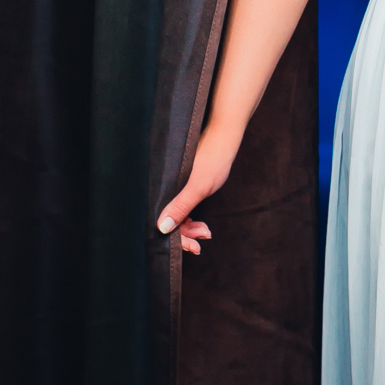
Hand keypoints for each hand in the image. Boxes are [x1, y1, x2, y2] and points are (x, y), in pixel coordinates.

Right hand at [155, 122, 237, 253]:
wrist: (223, 137)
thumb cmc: (212, 159)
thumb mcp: (198, 187)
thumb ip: (180, 207)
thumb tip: (161, 228)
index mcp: (165, 188)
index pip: (163, 221)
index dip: (177, 238)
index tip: (193, 247)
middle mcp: (167, 188)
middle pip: (169, 219)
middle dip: (185, 234)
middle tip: (200, 243)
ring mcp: (175, 187)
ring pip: (176, 214)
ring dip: (189, 227)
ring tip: (205, 232)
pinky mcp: (182, 184)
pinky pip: (181, 206)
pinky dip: (191, 217)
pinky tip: (201, 223)